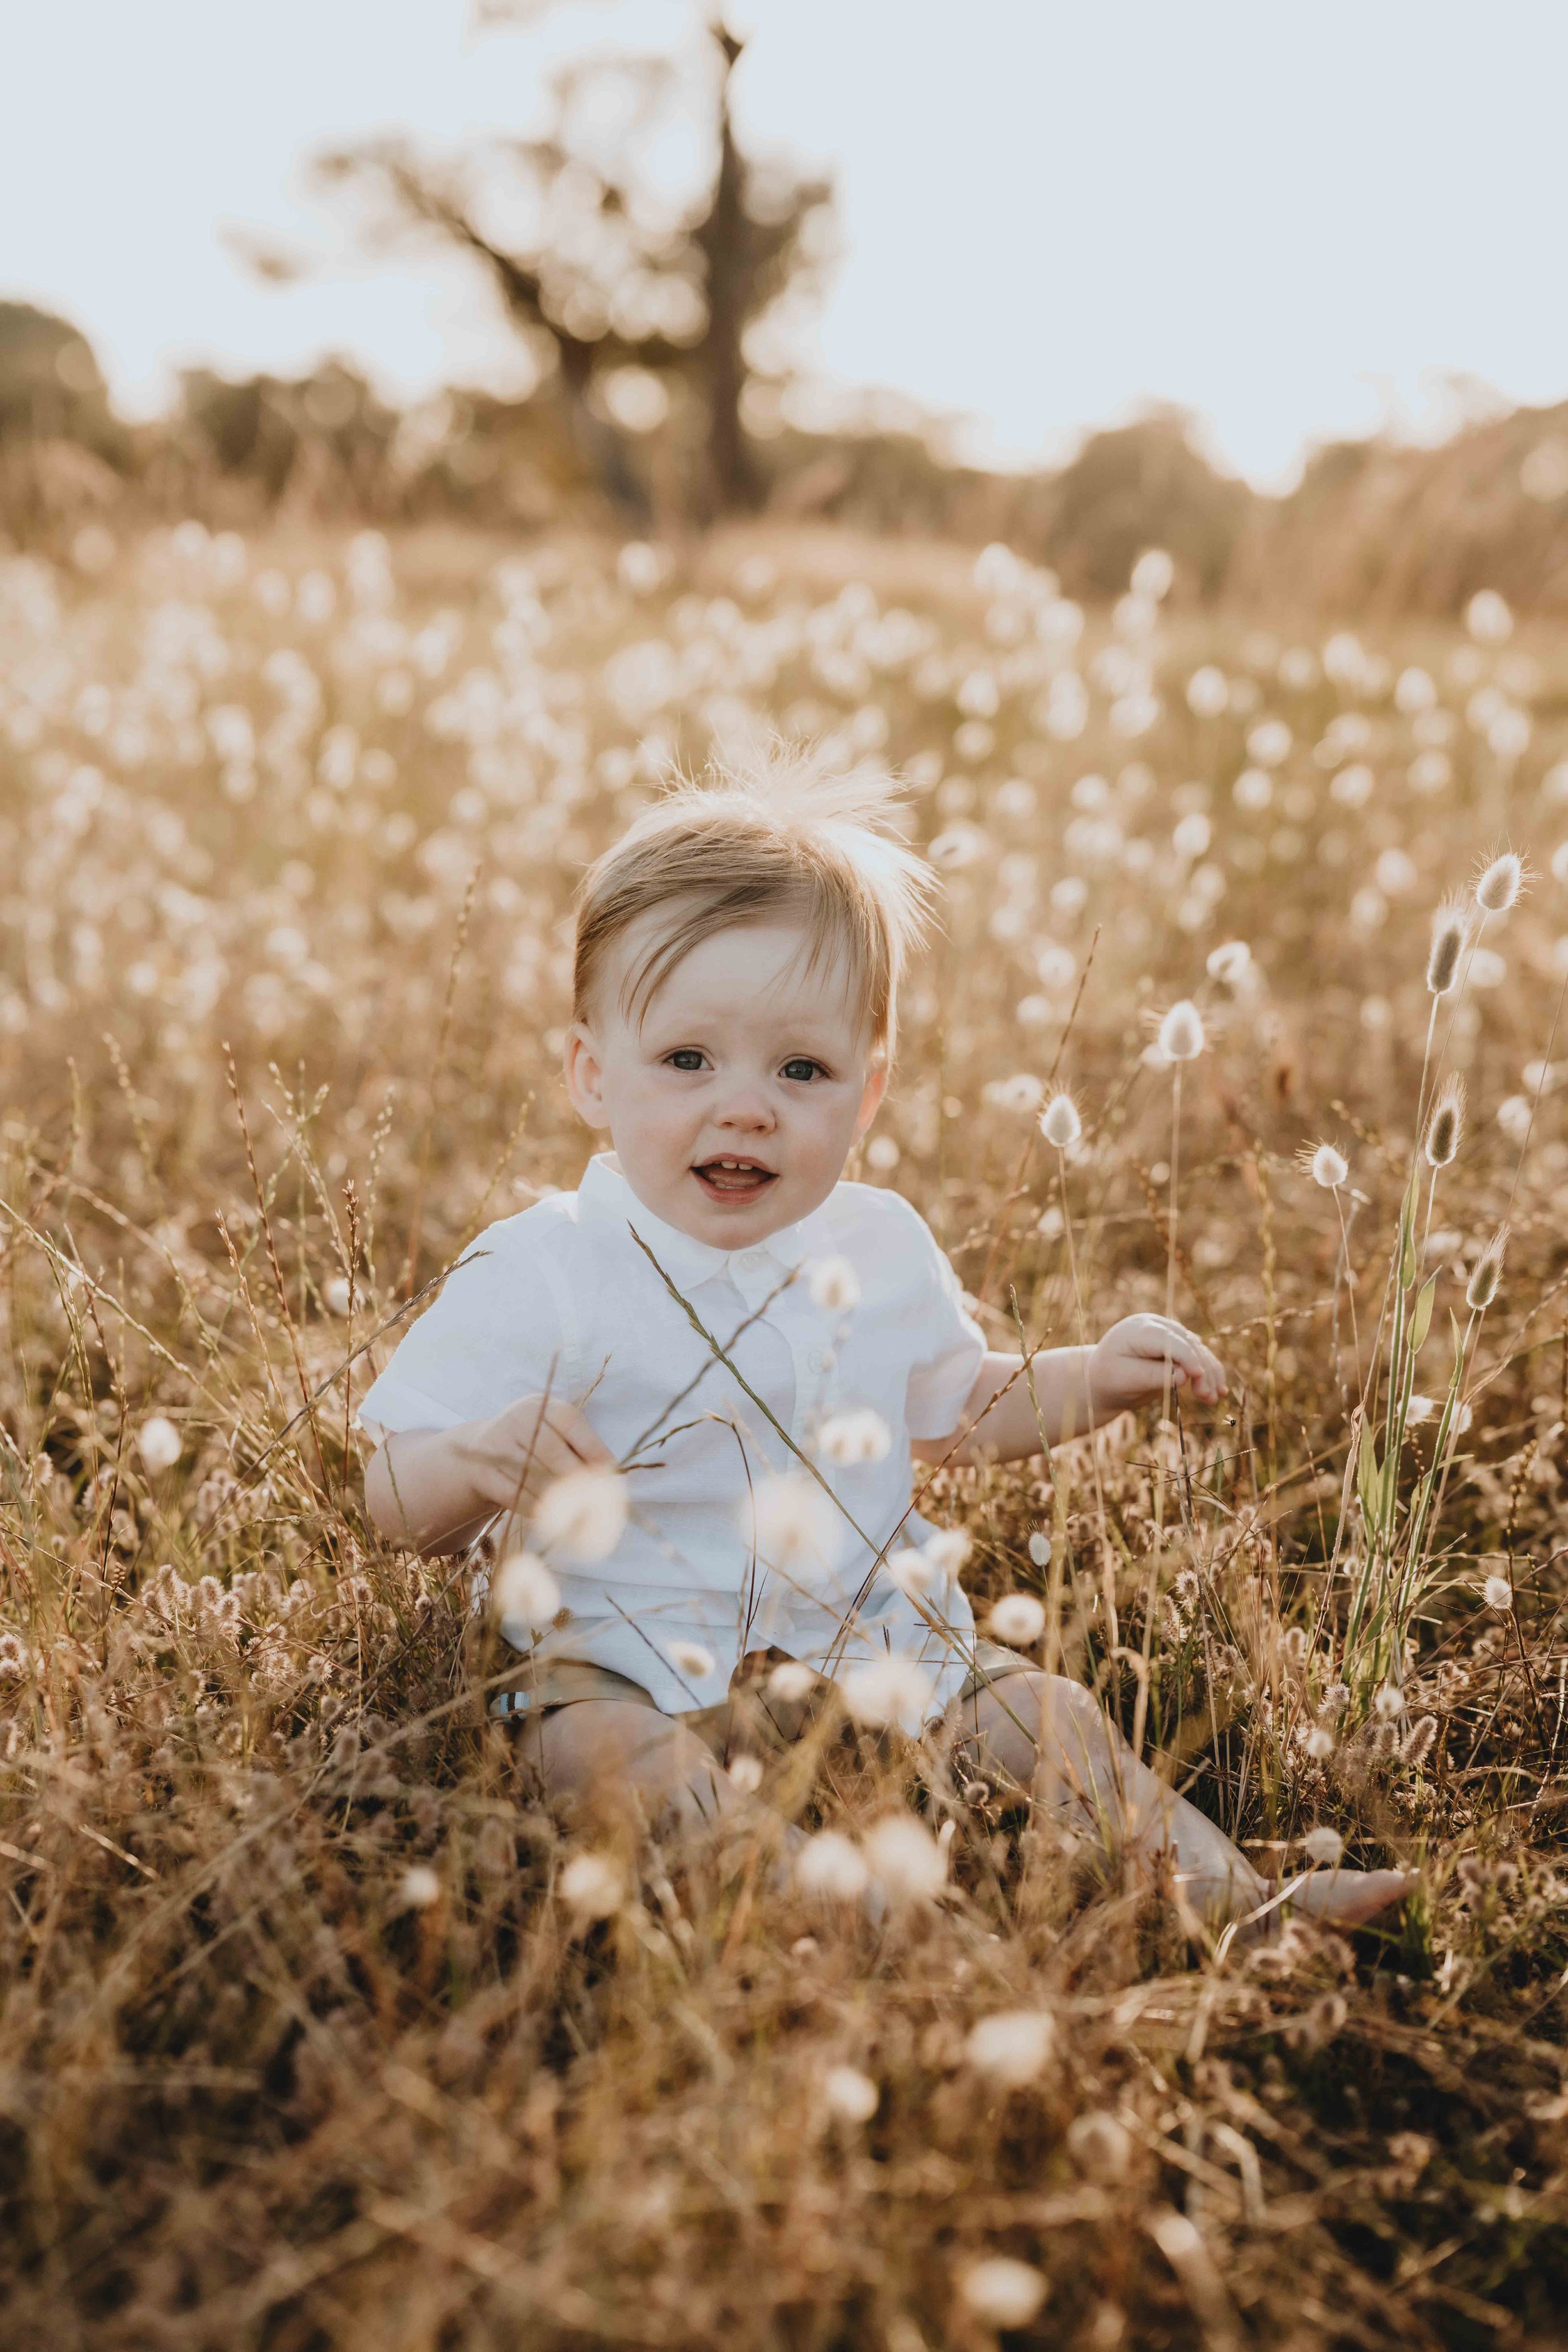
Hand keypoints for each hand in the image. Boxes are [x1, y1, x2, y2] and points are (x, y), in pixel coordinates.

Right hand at [451, 1393, 613, 1518]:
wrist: (482, 1451)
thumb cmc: (535, 1444)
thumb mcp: (557, 1434)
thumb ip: (582, 1449)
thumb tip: (613, 1475)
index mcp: (542, 1405)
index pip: (571, 1423)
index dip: (593, 1449)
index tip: (611, 1472)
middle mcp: (517, 1418)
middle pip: (552, 1452)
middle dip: (576, 1478)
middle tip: (595, 1499)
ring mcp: (495, 1443)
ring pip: (533, 1476)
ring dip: (557, 1498)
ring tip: (578, 1513)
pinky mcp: (482, 1471)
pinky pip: (514, 1495)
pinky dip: (535, 1508)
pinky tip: (549, 1517)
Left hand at [1086, 1315, 1226, 1415]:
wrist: (1103, 1378)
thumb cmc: (1110, 1379)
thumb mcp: (1127, 1379)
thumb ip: (1154, 1376)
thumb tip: (1185, 1376)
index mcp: (1139, 1329)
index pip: (1169, 1341)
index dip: (1186, 1357)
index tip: (1198, 1376)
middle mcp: (1157, 1326)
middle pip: (1188, 1345)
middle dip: (1201, 1371)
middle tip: (1207, 1398)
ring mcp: (1169, 1334)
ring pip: (1198, 1351)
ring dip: (1209, 1374)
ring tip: (1212, 1398)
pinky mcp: (1178, 1346)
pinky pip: (1198, 1357)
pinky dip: (1209, 1373)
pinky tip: (1219, 1390)